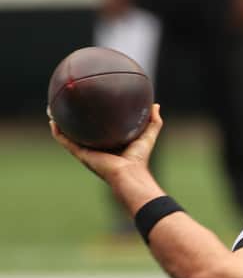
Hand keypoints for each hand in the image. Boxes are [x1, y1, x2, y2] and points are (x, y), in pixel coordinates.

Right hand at [49, 103, 163, 183]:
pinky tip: (52, 120)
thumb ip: (154, 121)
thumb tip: (155, 104)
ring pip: (69, 135)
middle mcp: (96, 147)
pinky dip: (57, 132)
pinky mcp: (80, 154)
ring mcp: (86, 151)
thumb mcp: (148, 135)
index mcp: (110, 143)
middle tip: (68, 105)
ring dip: (60, 123)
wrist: (129, 173)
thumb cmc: (139, 158)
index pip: (100, 129)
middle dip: (74, 119)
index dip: (95, 119)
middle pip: (82, 131)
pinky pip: (65, 141)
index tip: (91, 105)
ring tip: (52, 109)